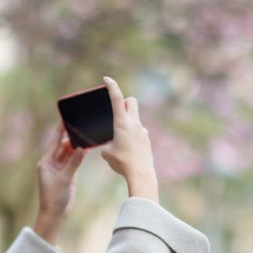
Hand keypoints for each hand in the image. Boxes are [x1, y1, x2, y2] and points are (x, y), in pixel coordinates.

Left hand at [33, 122, 85, 243]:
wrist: (54, 215)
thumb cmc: (54, 198)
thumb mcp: (65, 179)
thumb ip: (74, 163)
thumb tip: (82, 148)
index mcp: (46, 162)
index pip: (54, 142)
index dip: (60, 130)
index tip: (65, 118)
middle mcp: (52, 163)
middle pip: (63, 146)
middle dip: (72, 137)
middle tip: (82, 126)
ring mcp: (60, 168)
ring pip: (70, 153)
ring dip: (77, 146)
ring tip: (87, 136)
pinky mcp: (67, 174)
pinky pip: (74, 161)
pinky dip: (80, 155)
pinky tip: (87, 148)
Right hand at [97, 77, 157, 201]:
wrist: (141, 174)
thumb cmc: (122, 162)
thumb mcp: (106, 152)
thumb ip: (107, 144)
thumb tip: (112, 144)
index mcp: (122, 123)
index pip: (116, 99)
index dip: (112, 86)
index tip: (107, 79)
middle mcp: (134, 123)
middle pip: (131, 101)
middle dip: (124, 102)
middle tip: (116, 112)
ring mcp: (142, 131)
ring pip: (135, 118)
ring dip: (127, 122)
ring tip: (120, 140)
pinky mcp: (146, 140)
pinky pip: (138, 132)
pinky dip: (132, 136)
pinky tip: (128, 150)